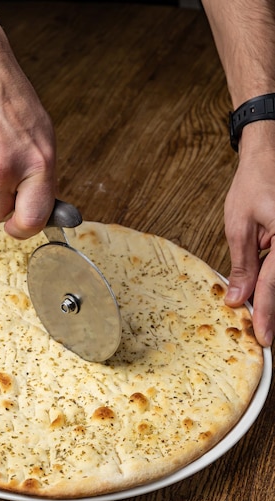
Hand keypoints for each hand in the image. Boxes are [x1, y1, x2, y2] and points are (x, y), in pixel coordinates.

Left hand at [224, 123, 274, 345]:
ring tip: (265, 321)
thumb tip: (238, 299)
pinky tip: (266, 296)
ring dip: (273, 295)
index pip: (274, 282)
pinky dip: (274, 281)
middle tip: (265, 334)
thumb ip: (243, 265)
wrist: (269, 155)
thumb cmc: (255, 183)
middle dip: (274, 309)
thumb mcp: (240, 225)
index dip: (267, 312)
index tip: (263, 336)